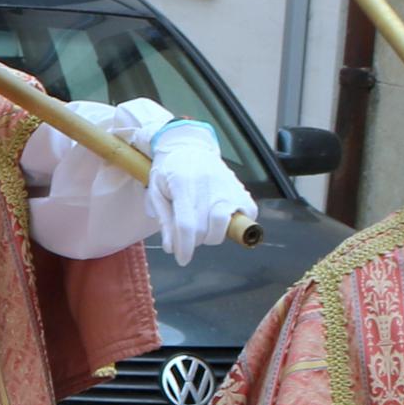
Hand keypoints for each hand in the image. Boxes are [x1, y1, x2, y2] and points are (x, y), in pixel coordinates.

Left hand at [140, 121, 255, 266]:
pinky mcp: (242, 189)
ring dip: (212, 236)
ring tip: (203, 229)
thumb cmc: (170, 170)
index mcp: (183, 183)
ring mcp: (228, 187)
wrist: (190, 146)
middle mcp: (209, 185)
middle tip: (187, 235)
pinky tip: (221, 221)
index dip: (184, 247)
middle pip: (204, 229)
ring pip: (224, 225)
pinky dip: (236, 225)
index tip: (182, 259)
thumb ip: (164, 220)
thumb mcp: (157, 191)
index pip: (187, 224)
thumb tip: (172, 248)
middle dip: (194, 241)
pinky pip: (246, 216)